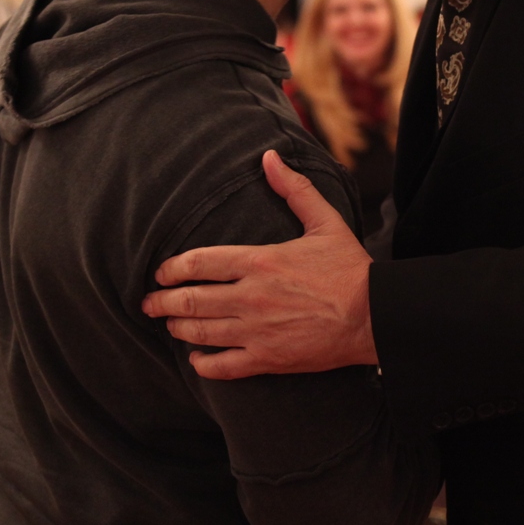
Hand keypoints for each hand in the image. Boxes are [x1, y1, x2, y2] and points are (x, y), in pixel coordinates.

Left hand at [142, 151, 375, 379]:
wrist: (375, 315)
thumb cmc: (350, 268)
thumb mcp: (324, 221)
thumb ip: (293, 189)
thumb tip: (269, 158)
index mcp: (260, 261)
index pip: (198, 262)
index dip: (172, 268)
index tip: (162, 272)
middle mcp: (251, 297)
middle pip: (190, 300)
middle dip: (162, 302)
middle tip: (148, 303)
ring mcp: (257, 331)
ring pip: (200, 333)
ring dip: (179, 328)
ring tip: (170, 324)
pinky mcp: (268, 359)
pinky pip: (223, 367)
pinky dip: (203, 364)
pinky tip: (197, 359)